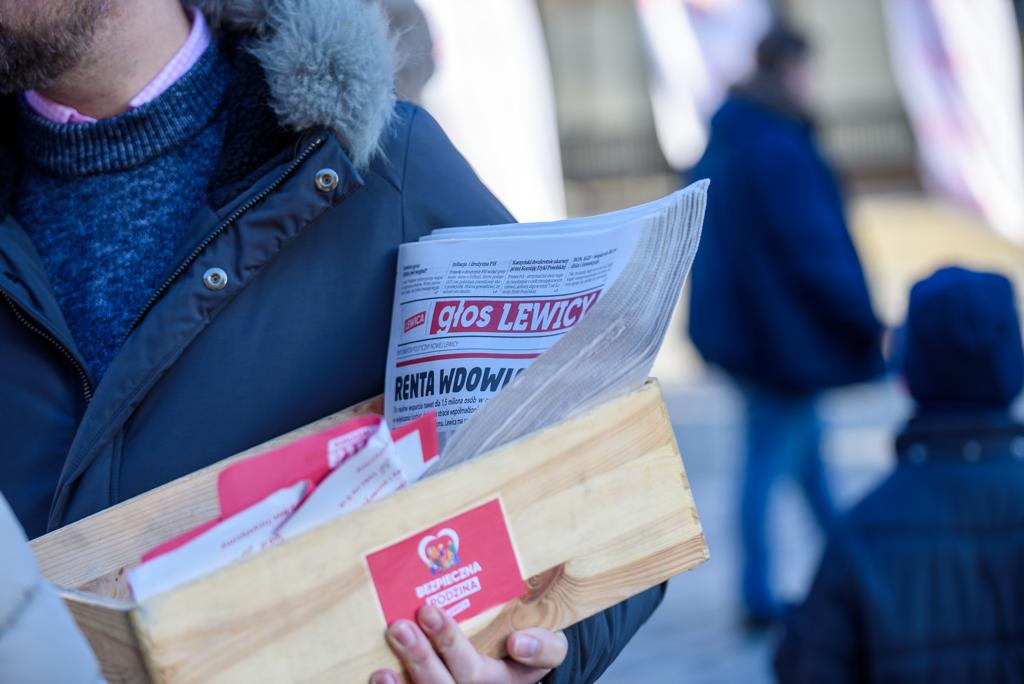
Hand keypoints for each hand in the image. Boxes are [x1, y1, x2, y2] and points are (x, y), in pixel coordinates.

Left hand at [370, 604, 567, 683]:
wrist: (526, 661)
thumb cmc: (534, 647)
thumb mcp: (553, 646)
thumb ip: (544, 646)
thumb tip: (519, 643)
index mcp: (503, 680)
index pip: (476, 670)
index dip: (453, 645)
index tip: (442, 615)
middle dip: (423, 657)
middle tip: (405, 623)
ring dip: (404, 679)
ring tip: (388, 652)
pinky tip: (380, 677)